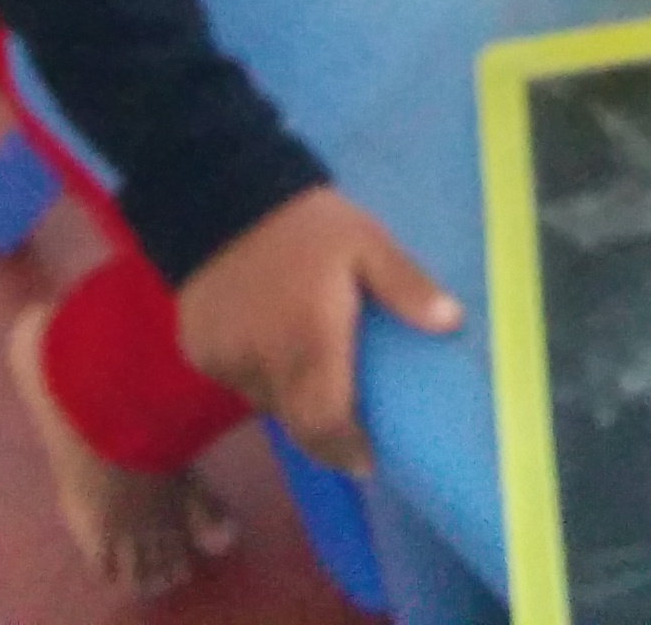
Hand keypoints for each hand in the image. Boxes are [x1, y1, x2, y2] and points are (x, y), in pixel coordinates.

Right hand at [173, 186, 461, 473]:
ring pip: (265, 402)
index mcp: (310, 342)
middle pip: (296, 425)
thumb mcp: (366, 244)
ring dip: (290, 398)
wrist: (221, 193)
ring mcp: (225, 360)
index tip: (367, 458)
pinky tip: (269, 342)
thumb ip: (406, 286)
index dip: (346, 450)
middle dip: (324, 432)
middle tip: (347, 425)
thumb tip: (452, 322)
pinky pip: (235, 379)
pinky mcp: (198, 351)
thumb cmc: (306, 223)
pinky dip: (257, 373)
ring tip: (310, 369)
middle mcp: (264, 362)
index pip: (326, 425)